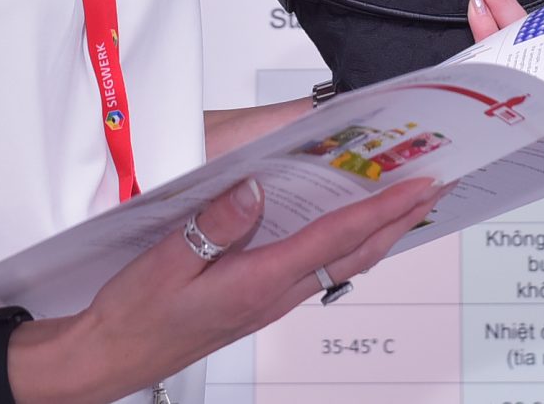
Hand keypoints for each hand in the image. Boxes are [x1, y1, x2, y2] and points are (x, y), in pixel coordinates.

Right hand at [15, 173, 442, 403]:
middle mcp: (274, 296)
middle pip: (354, 254)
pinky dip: (342, 244)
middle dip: (397, 221)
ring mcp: (268, 301)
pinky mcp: (256, 301)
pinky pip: (314, 268)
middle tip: (432, 189)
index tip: (417, 187)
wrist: (111, 357)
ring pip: (339, 263)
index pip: (335, 238)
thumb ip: (214, 226)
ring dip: (376, 233)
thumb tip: (256, 190)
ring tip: (401, 204)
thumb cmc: (134, 315)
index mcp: (259, 283)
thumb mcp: (166, 262)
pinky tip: (341, 230)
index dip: (381, 209)